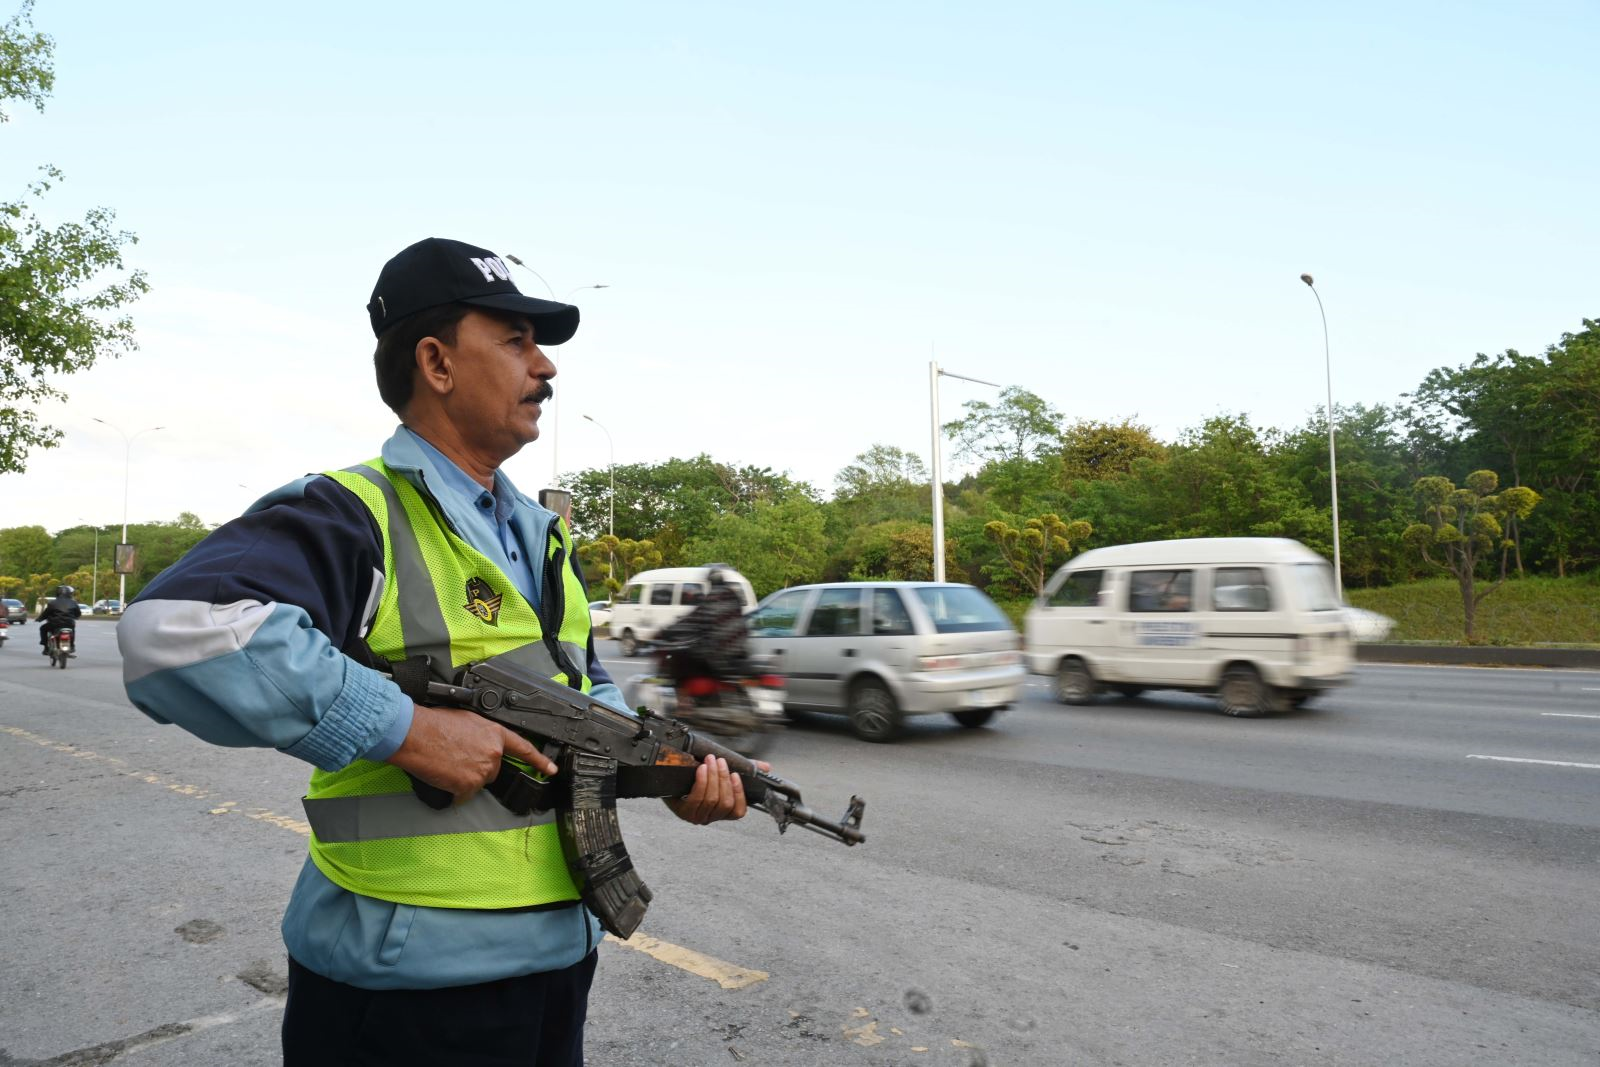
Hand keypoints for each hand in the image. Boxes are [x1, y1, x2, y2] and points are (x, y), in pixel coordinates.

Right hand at [386, 703, 556, 804]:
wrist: (416, 733)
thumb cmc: (435, 723)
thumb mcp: (467, 720)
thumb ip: (482, 734)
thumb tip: (480, 744)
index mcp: (495, 734)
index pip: (523, 748)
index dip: (539, 760)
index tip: (551, 769)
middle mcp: (493, 753)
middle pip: (493, 769)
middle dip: (478, 767)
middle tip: (457, 758)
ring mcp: (482, 770)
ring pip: (477, 782)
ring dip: (464, 778)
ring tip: (447, 763)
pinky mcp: (468, 785)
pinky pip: (463, 795)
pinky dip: (454, 790)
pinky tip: (444, 776)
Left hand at [663, 753, 757, 824]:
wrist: (668, 777)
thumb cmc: (697, 775)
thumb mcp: (722, 771)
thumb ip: (745, 769)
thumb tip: (766, 767)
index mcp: (722, 812)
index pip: (738, 812)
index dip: (739, 793)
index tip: (735, 775)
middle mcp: (711, 818)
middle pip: (725, 802)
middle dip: (723, 779)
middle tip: (720, 761)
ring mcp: (697, 817)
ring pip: (712, 799)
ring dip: (713, 777)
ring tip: (710, 761)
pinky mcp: (684, 812)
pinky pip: (697, 798)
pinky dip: (702, 782)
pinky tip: (702, 769)